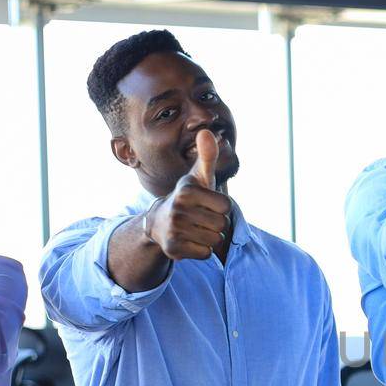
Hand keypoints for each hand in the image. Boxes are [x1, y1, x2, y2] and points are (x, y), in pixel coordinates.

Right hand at [143, 128, 232, 260]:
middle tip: (201, 217)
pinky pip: (206, 253)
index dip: (221, 206)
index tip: (207, 203)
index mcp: (186, 191)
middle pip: (222, 224)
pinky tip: (190, 240)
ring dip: (210, 236)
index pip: (226, 206)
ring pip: (215, 240)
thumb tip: (207, 131)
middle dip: (216, 223)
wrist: (159, 222)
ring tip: (196, 228)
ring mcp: (174, 230)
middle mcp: (177, 209)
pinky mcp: (173, 250)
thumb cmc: (188, 197)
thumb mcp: (198, 176)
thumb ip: (207, 156)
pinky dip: (203, 249)